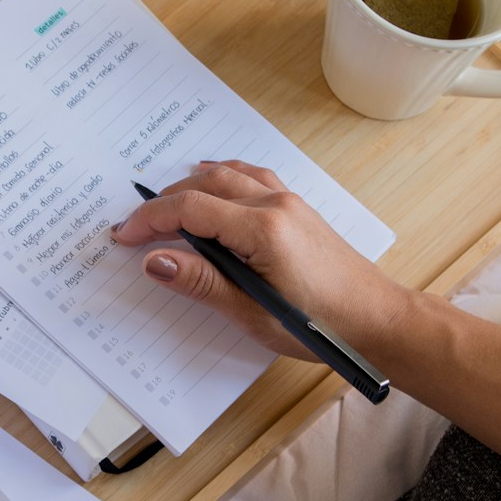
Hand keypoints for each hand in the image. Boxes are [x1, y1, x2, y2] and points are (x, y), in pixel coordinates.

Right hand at [111, 160, 413, 360]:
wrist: (377, 319)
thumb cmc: (321, 325)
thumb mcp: (251, 312)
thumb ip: (201, 281)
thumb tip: (156, 260)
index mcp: (262, 229)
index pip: (191, 210)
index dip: (151, 220)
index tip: (124, 236)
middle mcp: (276, 205)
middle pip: (206, 185)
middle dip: (165, 202)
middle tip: (136, 227)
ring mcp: (290, 203)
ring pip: (230, 176)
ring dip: (192, 184)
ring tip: (165, 204)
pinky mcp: (299, 210)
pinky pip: (253, 178)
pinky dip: (224, 177)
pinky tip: (214, 181)